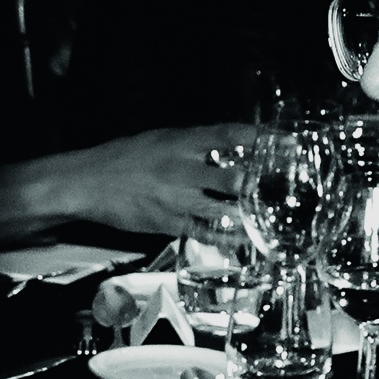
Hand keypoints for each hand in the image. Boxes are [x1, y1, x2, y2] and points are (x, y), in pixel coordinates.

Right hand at [47, 125, 270, 238]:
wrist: (87, 182)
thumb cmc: (124, 159)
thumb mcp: (160, 139)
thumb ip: (194, 144)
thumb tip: (226, 146)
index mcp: (182, 141)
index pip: (231, 136)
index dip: (264, 140)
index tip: (290, 143)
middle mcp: (183, 168)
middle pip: (234, 177)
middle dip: (263, 185)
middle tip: (291, 187)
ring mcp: (177, 198)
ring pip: (223, 209)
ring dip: (250, 215)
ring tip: (275, 219)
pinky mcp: (168, 222)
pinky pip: (204, 233)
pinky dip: (227, 239)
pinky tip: (246, 242)